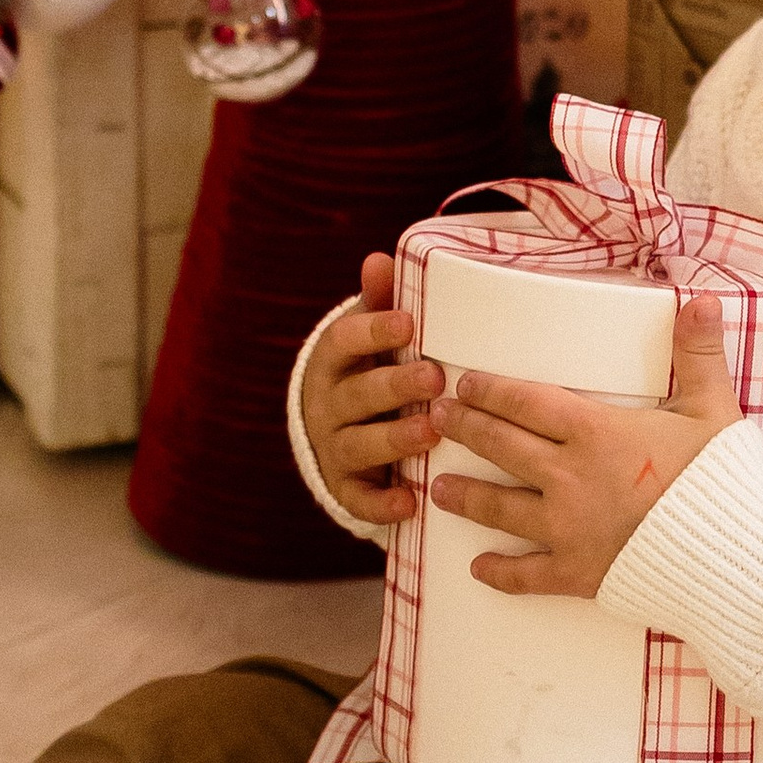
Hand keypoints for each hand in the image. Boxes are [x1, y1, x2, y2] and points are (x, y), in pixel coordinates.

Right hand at [301, 254, 442, 527]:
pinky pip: (360, 499)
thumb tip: (380, 258)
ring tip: (431, 433)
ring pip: (359, 445)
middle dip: (395, 386)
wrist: (335, 432)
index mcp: (333, 360)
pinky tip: (408, 502)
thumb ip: (377, 302)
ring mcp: (334, 448)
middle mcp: (327, 405)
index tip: (408, 323)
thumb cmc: (368, 370)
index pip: (345, 340)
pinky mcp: (346, 489)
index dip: (373, 331)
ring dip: (394, 440)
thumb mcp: (368, 334)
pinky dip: (381, 504)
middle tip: (434, 376)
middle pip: (358, 395)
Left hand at [429, 298, 742, 599]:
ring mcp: (568, 529)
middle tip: (436, 418)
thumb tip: (703, 299)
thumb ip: (699, 352)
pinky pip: (527, 575)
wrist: (731, 556)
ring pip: (500, 509)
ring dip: (465, 497)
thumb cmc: (721, 480)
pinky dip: (500, 572)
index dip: (491, 391)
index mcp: (596, 432)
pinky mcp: (577, 574)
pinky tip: (478, 568)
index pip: (526, 402)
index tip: (465, 384)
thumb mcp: (713, 408)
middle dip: (465, 429)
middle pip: (502, 446)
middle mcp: (570, 477)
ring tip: (437, 487)